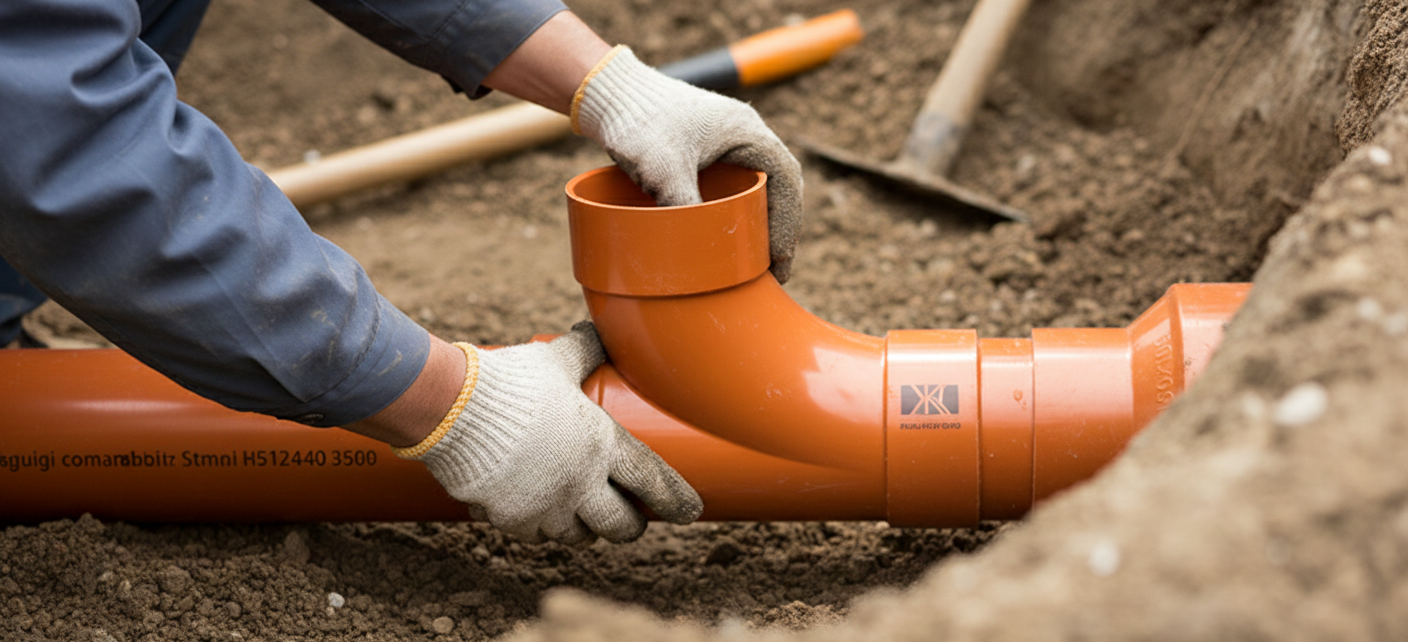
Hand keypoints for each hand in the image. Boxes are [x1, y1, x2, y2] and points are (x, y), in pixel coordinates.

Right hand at [396, 322, 702, 543]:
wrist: (453, 410)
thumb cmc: (511, 381)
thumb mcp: (556, 360)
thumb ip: (583, 349)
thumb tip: (599, 329)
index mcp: (602, 445)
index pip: (653, 482)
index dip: (675, 500)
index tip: (691, 512)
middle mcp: (581, 484)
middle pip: (620, 525)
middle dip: (630, 525)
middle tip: (630, 517)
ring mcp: (546, 507)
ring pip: (578, 535)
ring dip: (585, 527)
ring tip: (583, 514)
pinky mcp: (512, 519)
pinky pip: (534, 534)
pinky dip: (540, 526)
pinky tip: (537, 513)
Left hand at [573, 47, 803, 282]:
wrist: (608, 93)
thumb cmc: (639, 120)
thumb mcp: (663, 168)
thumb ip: (684, 204)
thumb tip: (700, 250)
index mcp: (746, 131)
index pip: (786, 179)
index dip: (789, 221)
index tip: (779, 258)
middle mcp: (743, 134)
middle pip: (778, 186)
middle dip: (779, 228)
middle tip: (774, 270)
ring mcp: (725, 141)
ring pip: (758, 186)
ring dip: (761, 221)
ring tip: (757, 260)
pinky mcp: (705, 150)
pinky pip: (734, 184)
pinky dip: (739, 211)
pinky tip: (730, 235)